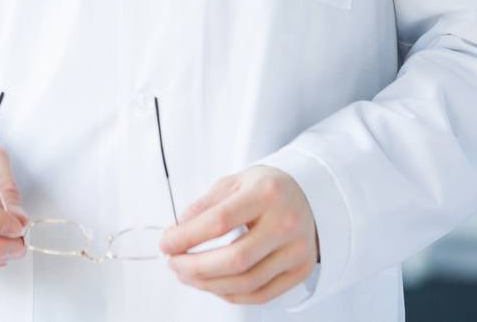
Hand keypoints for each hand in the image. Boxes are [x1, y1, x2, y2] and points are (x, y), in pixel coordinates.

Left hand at [161, 165, 319, 305]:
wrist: (309, 196)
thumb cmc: (268, 189)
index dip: (187, 236)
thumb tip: (178, 231)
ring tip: (188, 275)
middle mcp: (287, 223)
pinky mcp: (301, 271)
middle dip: (195, 267)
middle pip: (235, 259)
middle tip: (174, 263)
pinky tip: (213, 284)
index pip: (220, 221)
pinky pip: (260, 294)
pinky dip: (230, 294)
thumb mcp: (235, 182)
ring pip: (246, 282)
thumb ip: (205, 205)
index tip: (166, 243)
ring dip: (208, 284)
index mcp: (267, 193)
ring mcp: (297, 251)